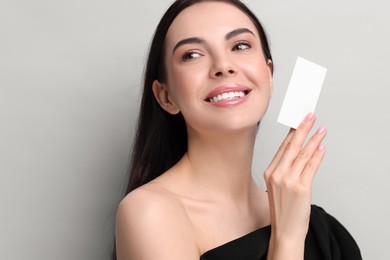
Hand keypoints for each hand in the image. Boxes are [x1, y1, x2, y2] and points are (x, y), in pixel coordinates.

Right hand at [264, 113, 326, 258]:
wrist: (285, 231)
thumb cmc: (282, 210)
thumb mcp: (278, 187)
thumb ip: (286, 170)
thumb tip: (301, 153)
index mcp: (269, 172)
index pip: (282, 147)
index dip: (291, 132)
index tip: (297, 120)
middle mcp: (277, 174)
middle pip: (291, 146)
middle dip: (302, 128)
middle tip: (310, 116)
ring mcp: (288, 181)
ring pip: (302, 154)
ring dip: (314, 139)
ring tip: (321, 129)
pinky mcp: (301, 188)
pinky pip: (311, 167)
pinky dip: (317, 155)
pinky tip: (322, 147)